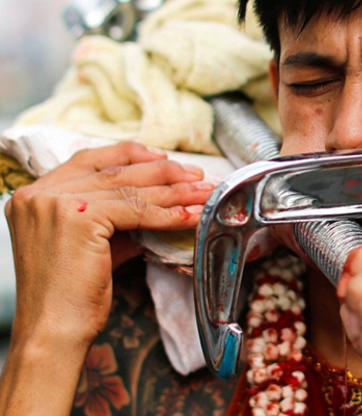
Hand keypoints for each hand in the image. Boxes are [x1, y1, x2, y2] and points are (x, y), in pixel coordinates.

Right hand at [5, 142, 213, 350]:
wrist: (54, 332)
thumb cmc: (71, 296)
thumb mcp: (93, 244)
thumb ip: (116, 219)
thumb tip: (156, 205)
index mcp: (33, 195)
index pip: (89, 160)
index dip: (129, 155)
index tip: (162, 158)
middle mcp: (38, 194)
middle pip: (114, 172)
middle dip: (162, 173)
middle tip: (195, 174)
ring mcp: (55, 203)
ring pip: (129, 189)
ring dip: (174, 190)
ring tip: (202, 191)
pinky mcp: (78, 217)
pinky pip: (136, 210)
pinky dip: (168, 214)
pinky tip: (190, 216)